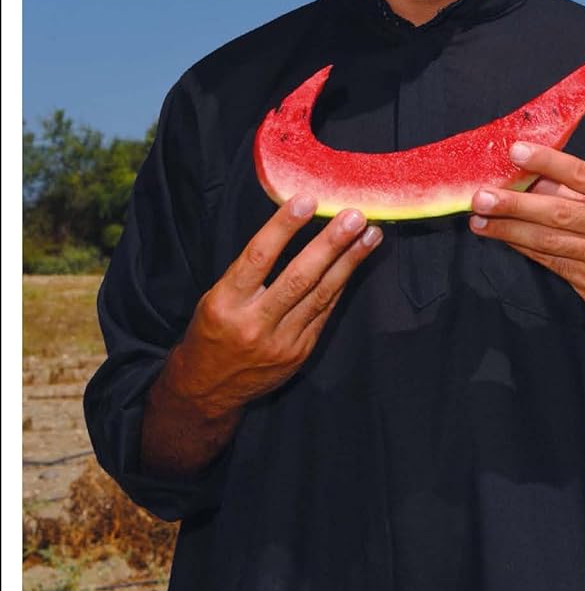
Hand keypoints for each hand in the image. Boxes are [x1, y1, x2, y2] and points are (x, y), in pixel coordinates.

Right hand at [164, 196, 381, 419]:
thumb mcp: (214, 297)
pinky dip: (341, 285)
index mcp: (225, 303)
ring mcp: (280, 342)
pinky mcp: (300, 353)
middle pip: (299, 277)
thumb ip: (249, 271)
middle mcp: (254, 323)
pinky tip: (355, 263)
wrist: (208, 389)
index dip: (284, 227)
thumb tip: (289, 227)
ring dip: (349, 262)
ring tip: (370, 235)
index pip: (258, 257)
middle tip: (355, 216)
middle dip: (331, 244)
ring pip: (320, 295)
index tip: (308, 201)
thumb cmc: (211, 332)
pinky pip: (325, 312)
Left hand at [469, 141, 584, 331]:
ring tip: (478, 218)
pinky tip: (500, 236)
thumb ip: (578, 191)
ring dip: (508, 227)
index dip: (547, 162)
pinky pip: (547, 258)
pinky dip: (520, 245)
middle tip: (481, 196)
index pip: (582, 173)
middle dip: (515, 203)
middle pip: (559, 211)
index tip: (515, 151)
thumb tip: (529, 173)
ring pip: (548, 238)